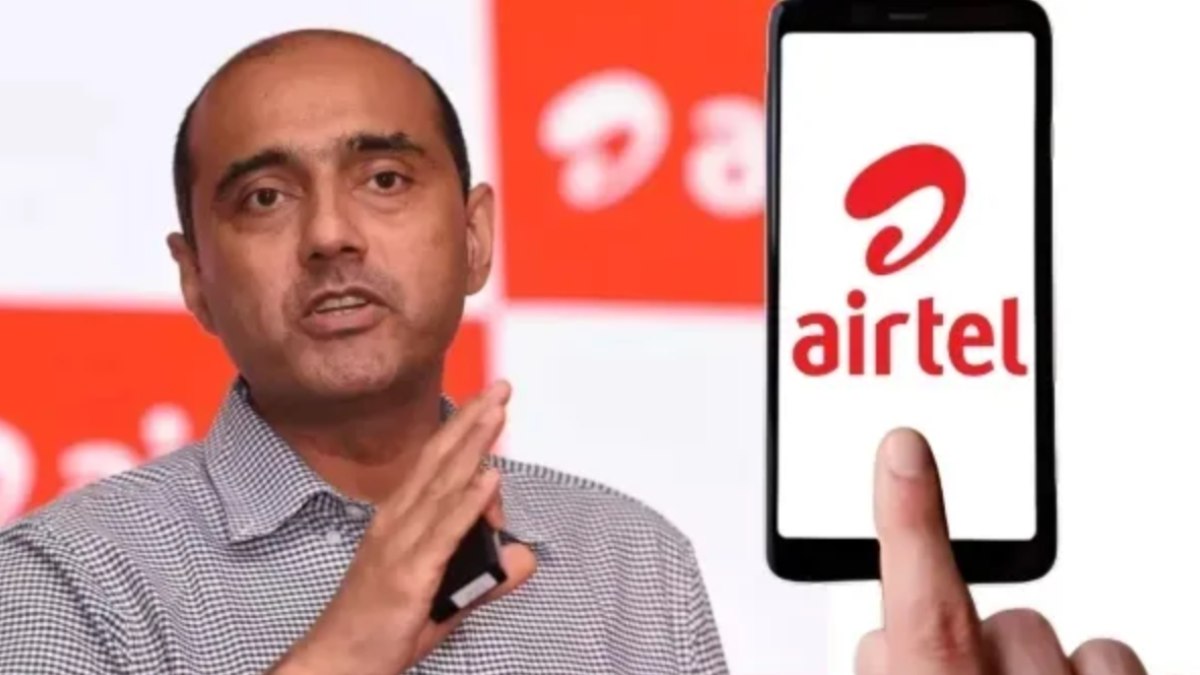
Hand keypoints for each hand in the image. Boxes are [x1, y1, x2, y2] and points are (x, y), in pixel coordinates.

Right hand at [272, 381, 537, 674]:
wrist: (336, 661)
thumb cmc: (381, 626)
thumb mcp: (442, 593)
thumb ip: (487, 575)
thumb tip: (525, 557)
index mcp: (400, 519)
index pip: (435, 464)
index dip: (462, 429)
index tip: (488, 400)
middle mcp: (398, 521)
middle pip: (441, 460)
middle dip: (473, 420)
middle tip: (502, 386)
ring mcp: (401, 545)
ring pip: (444, 485)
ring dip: (474, 446)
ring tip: (499, 413)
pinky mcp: (409, 573)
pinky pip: (444, 531)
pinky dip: (468, 502)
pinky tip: (490, 477)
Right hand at [856, 428, 1146, 674]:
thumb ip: (887, 672)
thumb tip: (882, 638)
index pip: (928, 615)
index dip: (912, 522)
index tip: (903, 450)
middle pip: (992, 620)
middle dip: (970, 642)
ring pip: (1046, 635)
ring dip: (1028, 664)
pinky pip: (1109, 655)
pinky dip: (1087, 674)